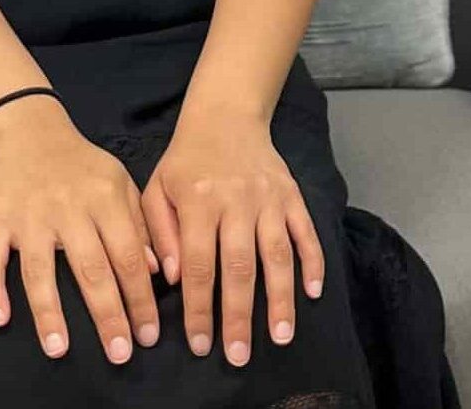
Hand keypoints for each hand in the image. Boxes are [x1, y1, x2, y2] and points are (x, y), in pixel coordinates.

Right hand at [0, 100, 162, 365]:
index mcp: (103, 197)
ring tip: (59, 349)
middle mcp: (67, 207)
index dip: (140, 298)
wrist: (26, 130)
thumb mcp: (118, 183)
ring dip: (49, 312)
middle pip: (90, 268)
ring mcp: (29, 214)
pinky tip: (1, 317)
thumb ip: (139, 224)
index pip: (127, 255)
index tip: (149, 335)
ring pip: (39, 269)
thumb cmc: (80, 164)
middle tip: (119, 355)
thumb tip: (156, 272)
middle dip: (107, 315)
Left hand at [140, 113, 325, 367]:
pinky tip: (312, 293)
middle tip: (239, 355)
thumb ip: (160, 232)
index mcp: (198, 199)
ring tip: (281, 336)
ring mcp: (268, 197)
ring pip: (277, 254)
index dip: (199, 307)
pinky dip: (313, 262)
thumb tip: (169, 278)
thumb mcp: (157, 188)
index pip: (197, 263)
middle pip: (239, 266)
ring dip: (280, 298)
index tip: (201, 344)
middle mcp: (236, 200)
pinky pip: (305, 232)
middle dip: (239, 315)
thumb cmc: (186, 160)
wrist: (225, 116)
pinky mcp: (291, 194)